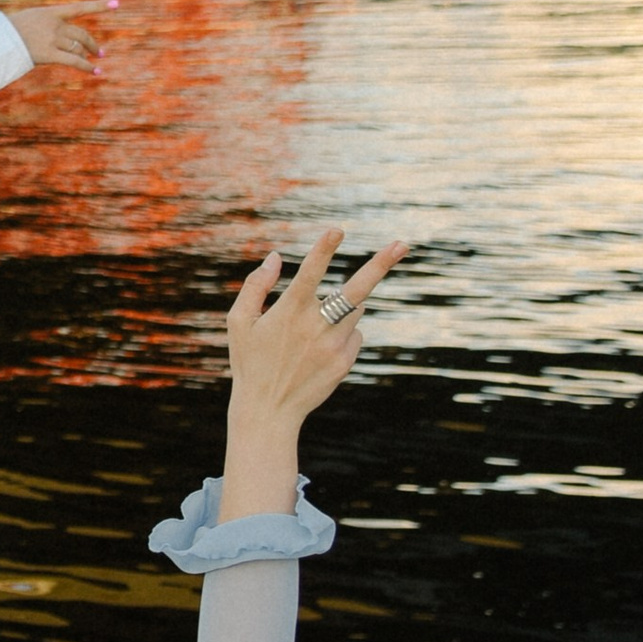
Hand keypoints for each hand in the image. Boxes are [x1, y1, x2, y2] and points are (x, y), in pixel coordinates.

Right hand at [7, 0, 112, 72]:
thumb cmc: (9, 30)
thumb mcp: (30, 19)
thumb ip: (47, 24)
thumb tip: (62, 37)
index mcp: (50, 13)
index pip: (80, 7)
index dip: (99, 6)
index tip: (117, 4)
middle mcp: (55, 25)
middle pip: (81, 34)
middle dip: (92, 44)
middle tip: (100, 52)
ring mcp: (52, 40)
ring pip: (78, 48)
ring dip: (88, 55)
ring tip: (95, 61)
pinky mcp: (49, 55)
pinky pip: (73, 61)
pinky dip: (86, 67)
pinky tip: (95, 71)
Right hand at [226, 230, 407, 428]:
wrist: (268, 411)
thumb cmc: (249, 361)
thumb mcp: (238, 322)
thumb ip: (255, 286)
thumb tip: (277, 257)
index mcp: (289, 311)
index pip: (311, 272)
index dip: (324, 249)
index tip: (337, 230)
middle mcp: (316, 326)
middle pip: (357, 289)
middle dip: (381, 264)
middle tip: (404, 244)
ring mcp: (334, 345)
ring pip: (355, 310)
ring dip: (342, 308)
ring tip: (313, 331)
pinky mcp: (345, 361)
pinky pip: (355, 334)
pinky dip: (343, 333)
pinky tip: (318, 350)